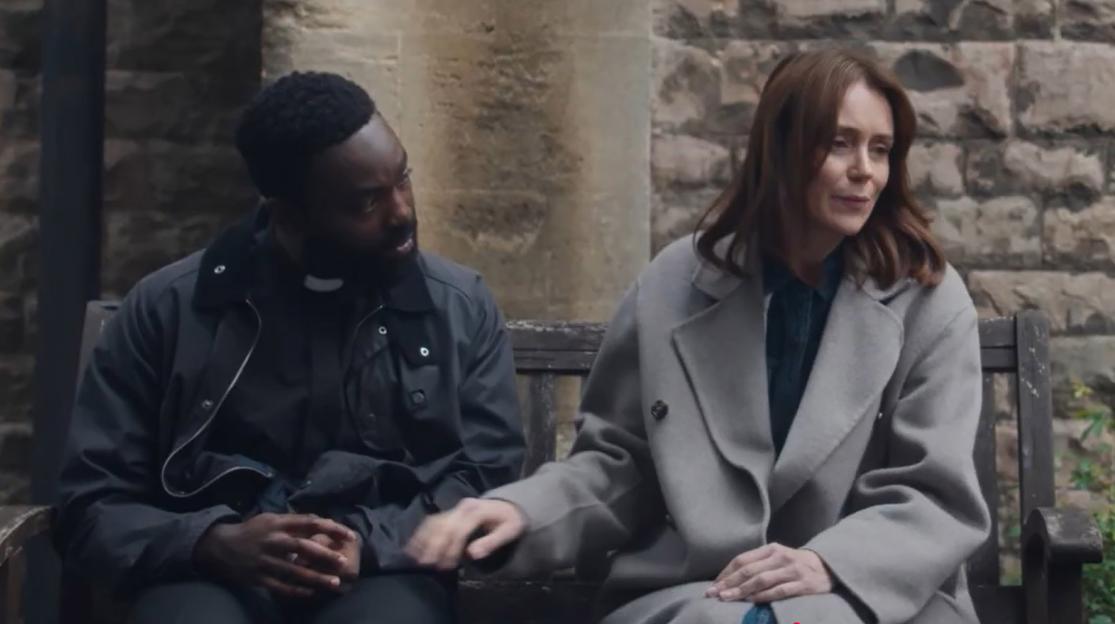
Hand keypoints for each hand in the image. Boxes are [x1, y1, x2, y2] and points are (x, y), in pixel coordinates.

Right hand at [194, 513, 357, 597]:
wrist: (220, 547)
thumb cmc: (253, 531)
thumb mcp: (271, 519)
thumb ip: (294, 521)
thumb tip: (321, 521)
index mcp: (278, 524)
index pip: (310, 523)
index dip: (332, 528)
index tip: (349, 535)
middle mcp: (273, 541)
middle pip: (303, 547)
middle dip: (326, 555)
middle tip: (344, 561)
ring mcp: (265, 561)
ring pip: (294, 571)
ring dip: (316, 577)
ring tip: (335, 583)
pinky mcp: (258, 578)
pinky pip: (280, 586)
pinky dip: (296, 591)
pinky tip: (311, 593)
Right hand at [405, 498, 525, 570]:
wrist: (507, 505)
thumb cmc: (509, 521)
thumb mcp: (509, 531)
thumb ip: (492, 542)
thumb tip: (472, 554)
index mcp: (477, 510)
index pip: (459, 529)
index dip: (451, 547)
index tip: (446, 564)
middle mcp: (463, 507)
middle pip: (443, 525)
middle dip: (433, 544)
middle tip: (426, 563)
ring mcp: (455, 508)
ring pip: (435, 521)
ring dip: (423, 538)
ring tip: (415, 556)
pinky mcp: (450, 512)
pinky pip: (433, 520)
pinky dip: (422, 532)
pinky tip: (414, 545)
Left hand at [705, 543, 832, 602]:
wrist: (827, 567)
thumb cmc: (795, 564)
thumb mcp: (776, 558)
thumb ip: (757, 564)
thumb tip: (728, 578)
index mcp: (771, 549)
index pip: (743, 560)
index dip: (726, 573)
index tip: (713, 585)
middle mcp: (780, 557)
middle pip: (749, 570)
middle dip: (728, 583)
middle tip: (713, 594)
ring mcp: (792, 570)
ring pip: (761, 580)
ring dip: (741, 590)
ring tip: (726, 598)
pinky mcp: (804, 584)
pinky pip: (780, 590)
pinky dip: (764, 596)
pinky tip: (751, 601)